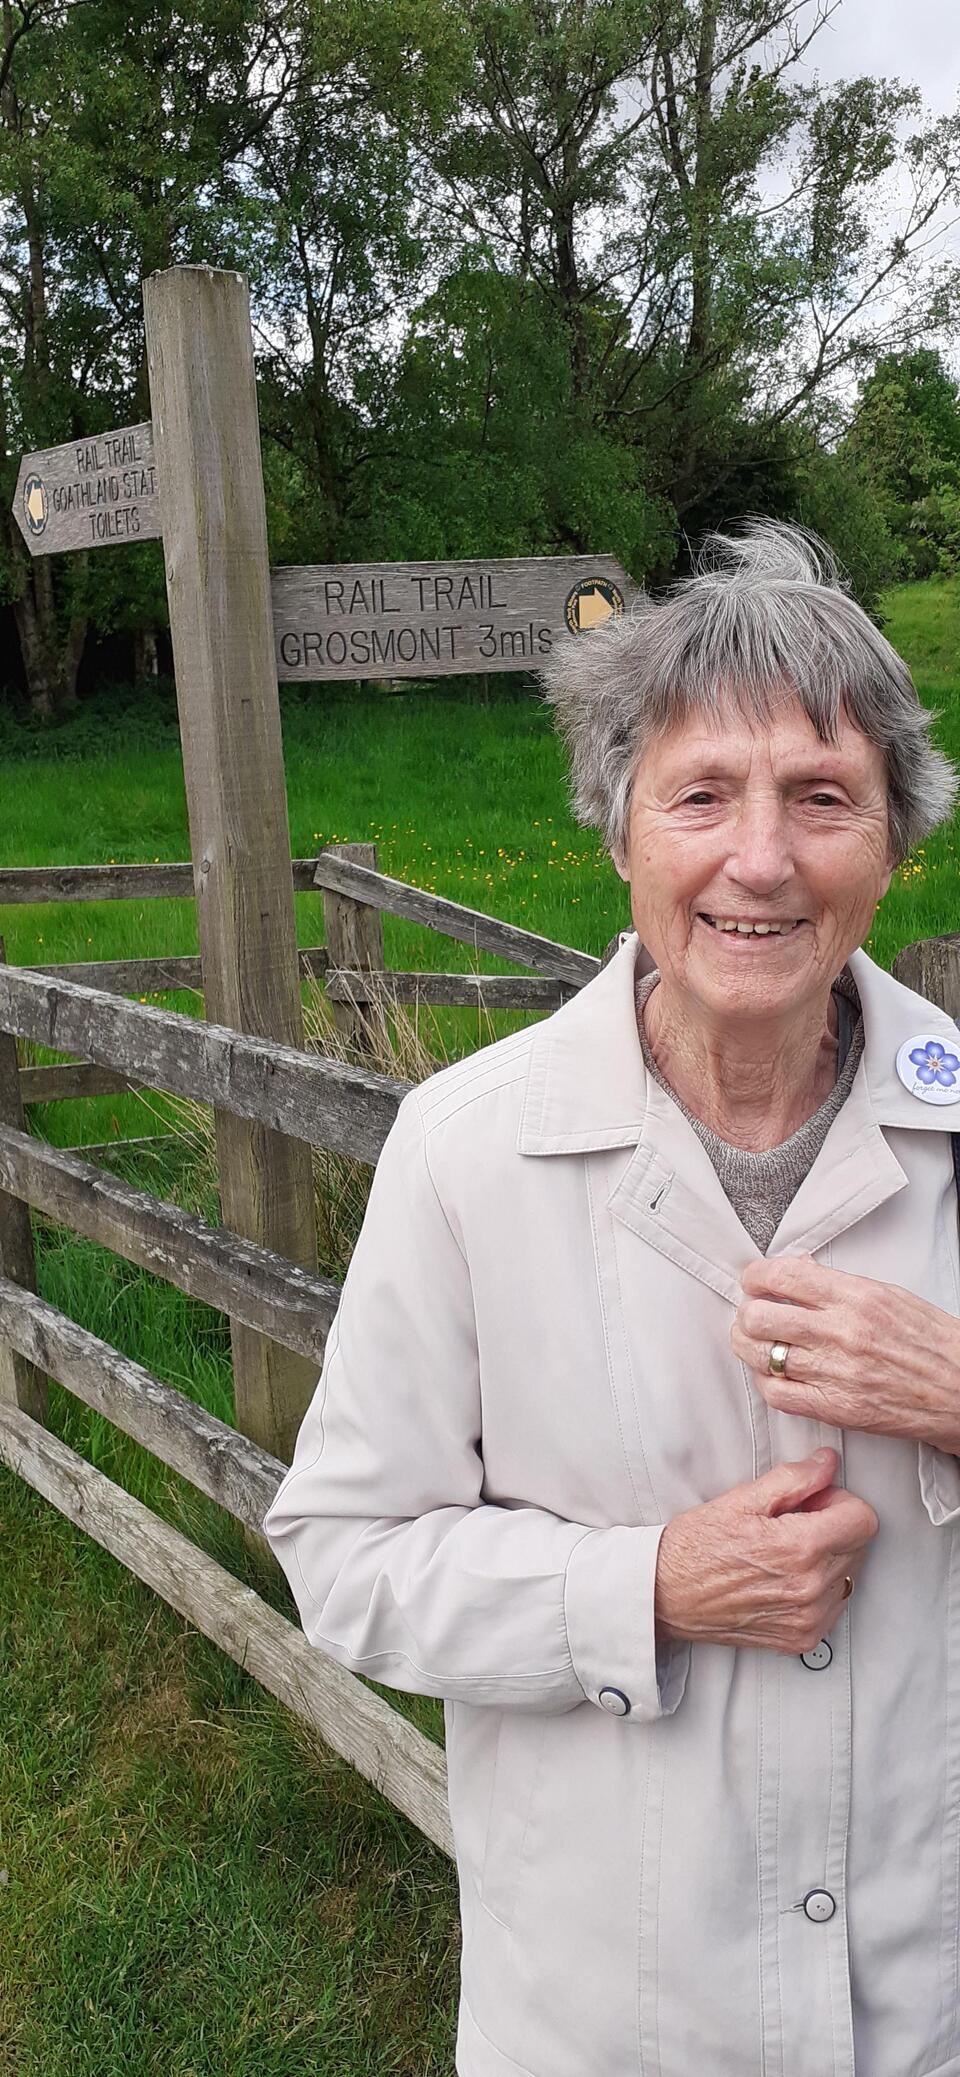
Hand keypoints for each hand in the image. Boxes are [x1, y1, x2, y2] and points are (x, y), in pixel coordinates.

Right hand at [654, 1447, 877, 1653]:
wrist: (665, 1596)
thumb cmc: (695, 1547)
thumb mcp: (740, 1500)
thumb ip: (793, 1478)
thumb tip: (828, 1463)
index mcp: (799, 1548)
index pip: (864, 1519)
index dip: (839, 1502)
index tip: (813, 1502)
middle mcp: (810, 1588)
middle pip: (859, 1545)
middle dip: (834, 1527)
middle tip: (792, 1524)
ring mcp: (808, 1619)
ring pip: (849, 1575)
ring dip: (827, 1559)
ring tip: (782, 1553)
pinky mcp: (802, 1639)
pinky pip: (834, 1604)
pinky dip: (818, 1588)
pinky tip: (782, 1578)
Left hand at [731, 1254, 959, 1452]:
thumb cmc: (930, 1342)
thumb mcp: (888, 1295)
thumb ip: (837, 1283)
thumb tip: (796, 1270)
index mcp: (857, 1297)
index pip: (782, 1276)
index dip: (755, 1277)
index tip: (753, 1281)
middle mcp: (842, 1333)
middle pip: (759, 1317)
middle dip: (748, 1313)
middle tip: (753, 1314)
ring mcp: (837, 1373)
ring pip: (761, 1355)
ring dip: (750, 1347)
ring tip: (756, 1342)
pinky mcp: (836, 1409)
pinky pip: (778, 1395)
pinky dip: (768, 1382)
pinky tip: (775, 1374)